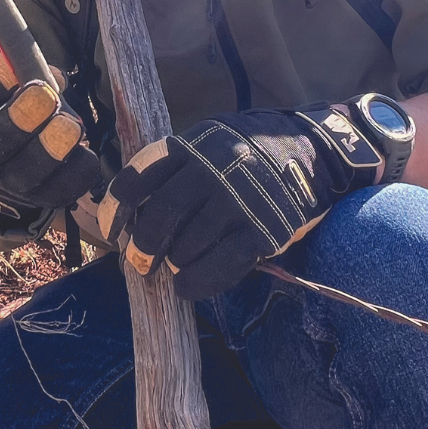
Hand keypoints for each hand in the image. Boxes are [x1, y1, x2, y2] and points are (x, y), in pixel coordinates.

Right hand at [0, 55, 101, 231]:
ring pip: (30, 169)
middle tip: (45, 95)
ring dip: (52, 146)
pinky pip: (64, 187)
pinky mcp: (44, 198)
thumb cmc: (15, 121)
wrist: (6, 180)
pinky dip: (78, 167)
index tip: (11, 62)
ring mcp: (14, 182)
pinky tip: (85, 151)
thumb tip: (55, 76)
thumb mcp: (12, 96)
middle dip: (23, 116)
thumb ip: (29, 79)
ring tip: (71, 127)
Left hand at [97, 102, 386, 301]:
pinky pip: (220, 266)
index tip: (113, 231)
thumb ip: (176, 167)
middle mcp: (212, 170)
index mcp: (191, 146)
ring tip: (174, 268)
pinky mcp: (262, 230)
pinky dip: (196, 282)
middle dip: (143, 247)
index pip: (138, 180)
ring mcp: (238, 201)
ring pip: (186, 246)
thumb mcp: (210, 142)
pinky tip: (188, 286)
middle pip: (159, 217)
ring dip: (173, 265)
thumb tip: (134, 210)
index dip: (117, 211)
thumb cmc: (250, 154)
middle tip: (141, 262)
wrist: (315, 152)